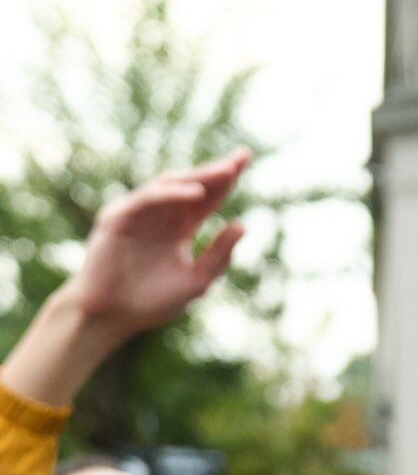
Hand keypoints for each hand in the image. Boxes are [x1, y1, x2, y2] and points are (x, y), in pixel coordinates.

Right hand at [1, 150, 249, 409]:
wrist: (114, 316)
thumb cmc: (152, 302)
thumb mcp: (197, 279)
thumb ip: (219, 255)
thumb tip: (243, 224)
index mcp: (180, 229)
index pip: (207, 199)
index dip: (226, 181)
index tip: (246, 161)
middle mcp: (161, 216)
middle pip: (192, 186)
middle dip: (216, 172)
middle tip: (242, 157)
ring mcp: (139, 214)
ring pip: (170, 187)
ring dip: (198, 178)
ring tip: (227, 171)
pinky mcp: (119, 218)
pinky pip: (148, 200)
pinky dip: (171, 194)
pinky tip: (196, 192)